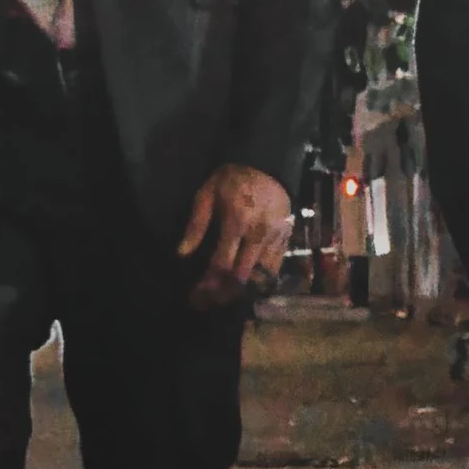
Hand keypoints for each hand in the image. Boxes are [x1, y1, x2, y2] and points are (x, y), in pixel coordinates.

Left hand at [177, 163, 291, 312]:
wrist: (269, 165)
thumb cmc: (233, 179)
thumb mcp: (207, 193)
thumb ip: (196, 224)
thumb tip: (182, 253)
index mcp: (237, 222)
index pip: (222, 264)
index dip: (208, 285)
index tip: (195, 296)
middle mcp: (259, 235)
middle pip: (242, 277)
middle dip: (223, 294)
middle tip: (207, 303)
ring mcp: (276, 239)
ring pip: (261, 278)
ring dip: (242, 293)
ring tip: (224, 299)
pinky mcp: (286, 241)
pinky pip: (275, 270)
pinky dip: (259, 283)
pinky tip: (245, 288)